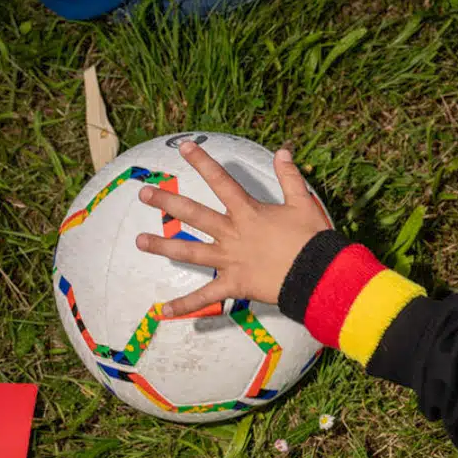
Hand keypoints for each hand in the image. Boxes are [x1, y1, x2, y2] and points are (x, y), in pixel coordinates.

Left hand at [134, 141, 330, 314]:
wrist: (318, 274)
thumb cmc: (312, 239)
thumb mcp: (303, 203)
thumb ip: (289, 177)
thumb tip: (283, 151)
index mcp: (248, 212)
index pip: (221, 181)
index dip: (202, 162)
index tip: (184, 147)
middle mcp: (233, 233)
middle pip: (193, 214)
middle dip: (167, 202)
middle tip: (144, 193)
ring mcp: (230, 260)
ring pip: (190, 252)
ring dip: (163, 246)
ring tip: (139, 241)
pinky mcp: (234, 285)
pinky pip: (206, 297)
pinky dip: (185, 304)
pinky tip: (163, 310)